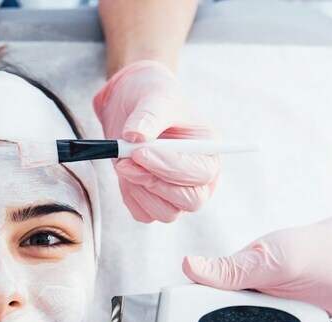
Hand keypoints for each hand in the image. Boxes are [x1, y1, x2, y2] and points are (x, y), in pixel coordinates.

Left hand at [92, 60, 219, 222]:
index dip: (171, 167)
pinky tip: (125, 172)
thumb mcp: (153, 97)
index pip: (201, 173)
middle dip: (155, 183)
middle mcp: (198, 176)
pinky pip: (144, 214)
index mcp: (208, 149)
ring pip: (166, 213)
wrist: (129, 106)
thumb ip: (148, 115)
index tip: (140, 152)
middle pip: (191, 201)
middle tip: (126, 161)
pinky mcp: (154, 200)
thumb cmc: (151, 98)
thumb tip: (134, 136)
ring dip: (140, 191)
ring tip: (123, 162)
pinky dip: (130, 196)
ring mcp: (177, 191)